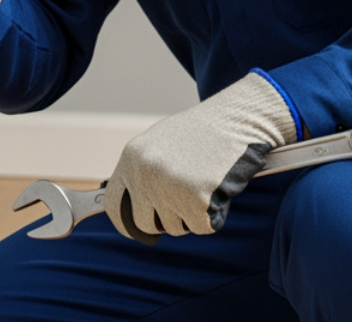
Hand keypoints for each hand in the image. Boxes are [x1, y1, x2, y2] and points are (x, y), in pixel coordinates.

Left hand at [105, 70, 296, 238]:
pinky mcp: (195, 199)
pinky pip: (202, 227)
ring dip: (193, 213)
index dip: (127, 224)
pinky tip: (218, 188)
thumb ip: (143, 172)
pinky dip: (214, 215)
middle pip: (145, 223)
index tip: (137, 230)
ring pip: (175, 227)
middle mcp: (144, 173)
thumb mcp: (161, 144)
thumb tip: (131, 206)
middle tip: (185, 200)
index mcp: (132, 157)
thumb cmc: (203, 133)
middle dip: (165, 219)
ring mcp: (168, 187)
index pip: (114, 206)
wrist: (238, 120)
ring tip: (205, 182)